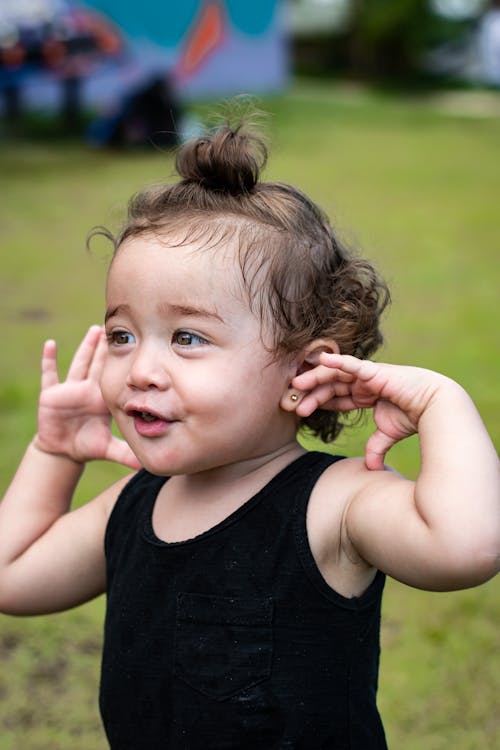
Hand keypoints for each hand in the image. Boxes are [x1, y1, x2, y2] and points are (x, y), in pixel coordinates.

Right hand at [35, 326, 140, 468]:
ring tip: (94, 330)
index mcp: (104, 399)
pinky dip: (49, 360)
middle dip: (109, 347)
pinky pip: (49, 374)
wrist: (63, 451)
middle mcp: (89, 390)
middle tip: (119, 327)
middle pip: (100, 364)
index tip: (136, 344)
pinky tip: (51, 344)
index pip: (116, 377)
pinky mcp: (52, 394)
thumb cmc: (87, 446)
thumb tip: (146, 465)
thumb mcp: (107, 449)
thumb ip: (125, 454)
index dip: (124, 363)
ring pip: (80, 363)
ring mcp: (70, 390)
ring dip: (86, 347)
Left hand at [291, 353, 447, 470]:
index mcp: (364, 396)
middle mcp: (363, 383)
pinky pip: (352, 364)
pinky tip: (321, 359)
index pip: (335, 397)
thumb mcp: (387, 435)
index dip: (317, 401)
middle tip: (290, 398)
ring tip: (297, 384)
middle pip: (330, 385)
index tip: (299, 409)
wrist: (434, 409)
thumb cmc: (414, 418)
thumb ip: (376, 447)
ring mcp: (368, 375)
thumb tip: (370, 469)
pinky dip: (337, 361)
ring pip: (335, 375)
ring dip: (315, 378)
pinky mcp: (375, 372)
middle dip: (310, 391)